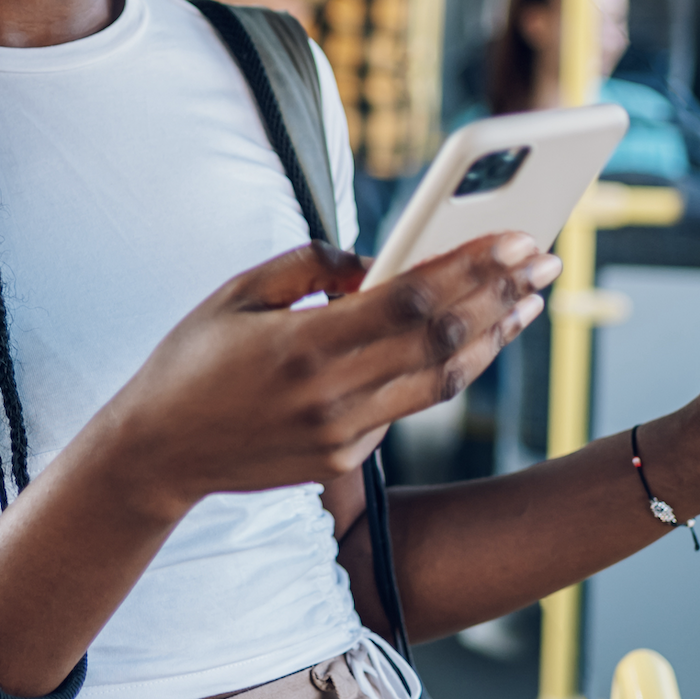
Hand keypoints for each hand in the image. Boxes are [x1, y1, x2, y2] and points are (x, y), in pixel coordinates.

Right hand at [99, 234, 557, 513]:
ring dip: (492, 340)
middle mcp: (331, 397)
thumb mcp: (236, 293)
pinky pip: (406, 408)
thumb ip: (309, 265)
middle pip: (441, 341)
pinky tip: (471, 340)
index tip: (519, 239)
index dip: (473, 268)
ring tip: (528, 303)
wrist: (155, 454)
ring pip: (440, 383)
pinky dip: (443, 371)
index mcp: (302, 346)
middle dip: (501, 296)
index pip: (411, 300)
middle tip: (544, 262)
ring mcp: (340, 435)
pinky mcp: (342, 459)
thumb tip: (375, 260)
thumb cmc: (190, 360)